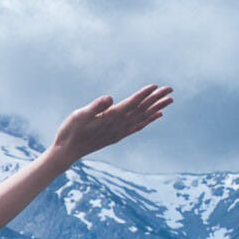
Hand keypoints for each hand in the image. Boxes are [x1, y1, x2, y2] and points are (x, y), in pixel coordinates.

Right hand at [48, 84, 173, 163]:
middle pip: (142, 110)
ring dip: (157, 108)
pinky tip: (157, 115)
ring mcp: (120, 132)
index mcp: (110, 118)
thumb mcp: (79, 115)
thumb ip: (95, 107)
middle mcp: (119, 126)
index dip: (144, 95)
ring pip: (143, 118)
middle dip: (156, 99)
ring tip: (169, 100)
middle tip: (170, 89)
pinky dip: (149, 120)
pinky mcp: (118, 136)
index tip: (156, 86)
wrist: (68, 152)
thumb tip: (110, 98)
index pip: (132, 104)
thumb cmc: (71, 131)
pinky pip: (138, 126)